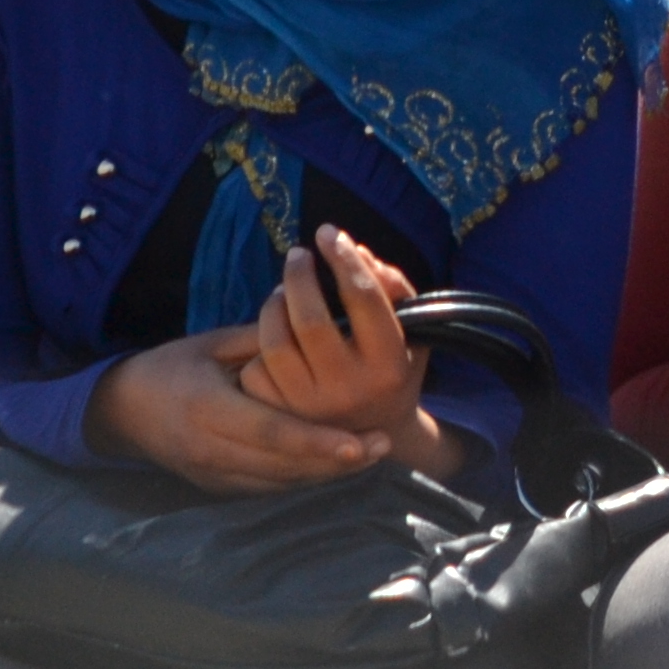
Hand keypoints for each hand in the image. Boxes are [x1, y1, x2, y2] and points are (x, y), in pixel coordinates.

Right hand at [90, 327, 390, 497]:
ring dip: (325, 472)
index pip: (271, 431)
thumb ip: (263, 338)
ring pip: (279, 482)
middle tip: (383, 445)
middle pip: (282, 465)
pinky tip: (334, 463)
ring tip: (371, 453)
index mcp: (207, 408)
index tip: (359, 442)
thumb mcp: (212, 344)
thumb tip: (317, 319)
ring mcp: (211, 474)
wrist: (122, 411)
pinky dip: (302, 477)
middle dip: (335, 460)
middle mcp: (210, 449)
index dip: (316, 441)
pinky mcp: (216, 487)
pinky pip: (267, 487)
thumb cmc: (171, 366)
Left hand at [236, 228, 449, 474]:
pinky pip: (257, 368)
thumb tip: (356, 251)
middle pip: (310, 319)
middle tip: (297, 254)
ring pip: (275, 342)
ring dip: (275, 305)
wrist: (377, 436)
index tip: (329, 233)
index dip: (344, 259)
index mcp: (388, 362)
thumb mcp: (412, 330)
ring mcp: (311, 407)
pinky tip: (275, 332)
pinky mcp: (280, 419)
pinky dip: (263, 342)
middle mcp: (349, 387)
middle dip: (299, 276)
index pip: (364, 299)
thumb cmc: (394, 367)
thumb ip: (393, 288)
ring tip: (283, 291)